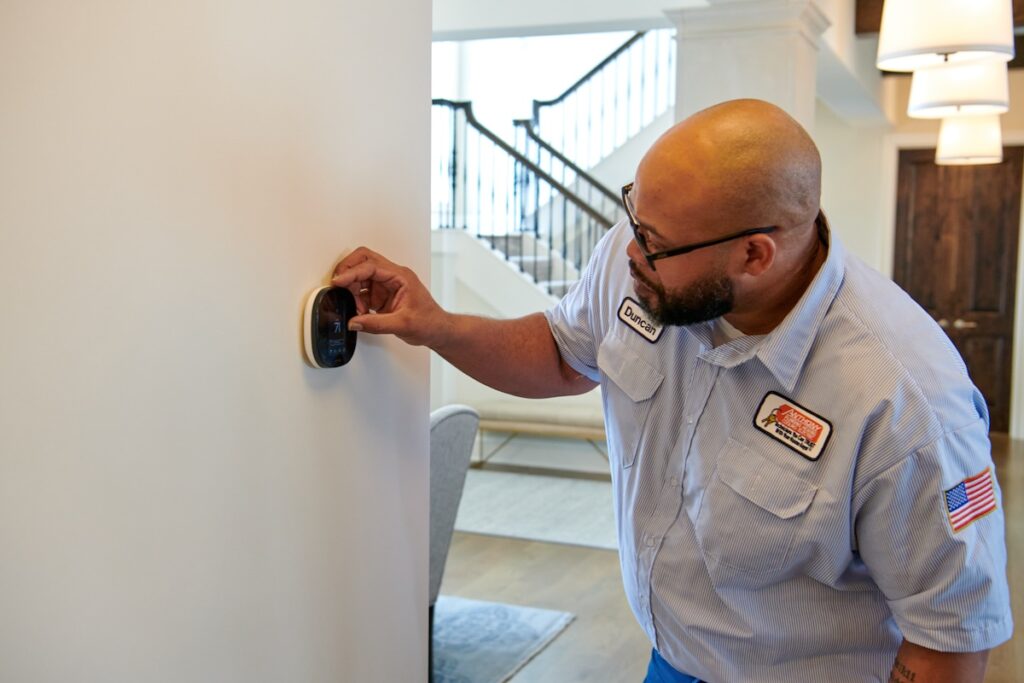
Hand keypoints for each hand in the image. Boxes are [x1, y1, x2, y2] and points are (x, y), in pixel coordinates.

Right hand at [330, 247, 447, 346]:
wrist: (437, 330)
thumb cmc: (429, 322)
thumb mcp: (403, 325)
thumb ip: (376, 324)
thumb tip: (354, 322)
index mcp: (401, 276)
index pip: (371, 266)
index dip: (352, 272)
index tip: (338, 282)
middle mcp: (393, 276)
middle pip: (364, 260)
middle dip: (348, 270)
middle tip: (338, 284)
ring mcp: (386, 285)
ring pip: (361, 276)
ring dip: (352, 289)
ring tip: (356, 308)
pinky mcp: (382, 295)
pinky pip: (362, 291)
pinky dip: (356, 300)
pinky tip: (360, 312)